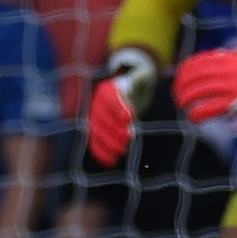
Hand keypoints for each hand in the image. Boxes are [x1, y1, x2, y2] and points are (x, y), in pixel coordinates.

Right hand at [84, 49, 157, 167]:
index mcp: (108, 88)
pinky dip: (100, 152)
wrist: (131, 89)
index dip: (118, 108)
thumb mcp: (142, 76)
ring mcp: (95, 117)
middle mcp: (97, 102)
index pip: (110, 97)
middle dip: (113, 128)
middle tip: (128, 138)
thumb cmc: (139, 83)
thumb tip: (136, 81)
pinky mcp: (97, 130)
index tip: (130, 118)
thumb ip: (139, 78)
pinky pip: (94, 141)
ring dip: (107, 142)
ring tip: (121, 151)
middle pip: (102, 116)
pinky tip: (110, 161)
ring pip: (96, 131)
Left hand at [172, 47, 236, 122]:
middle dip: (181, 87)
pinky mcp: (236, 104)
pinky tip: (192, 118)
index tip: (179, 79)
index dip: (183, 72)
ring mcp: (232, 87)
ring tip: (182, 106)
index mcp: (228, 58)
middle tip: (178, 95)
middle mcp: (228, 70)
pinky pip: (209, 108)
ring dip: (186, 100)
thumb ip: (226, 60)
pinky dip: (197, 114)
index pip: (197, 62)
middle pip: (194, 77)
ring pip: (198, 92)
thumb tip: (209, 58)